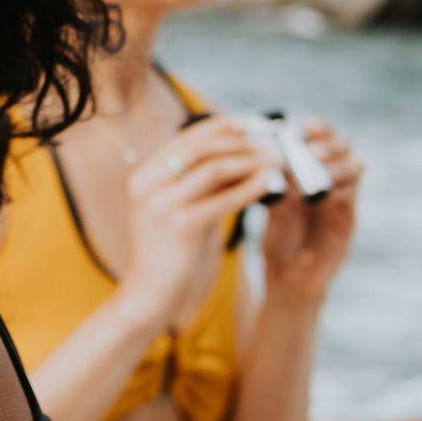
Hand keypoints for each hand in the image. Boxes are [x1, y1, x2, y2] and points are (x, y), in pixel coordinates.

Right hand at [118, 116, 279, 331]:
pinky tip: (268, 184)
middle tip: (272, 141)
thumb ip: (200, 184)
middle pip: (201, 147)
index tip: (252, 124)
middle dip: (240, 141)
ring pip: (213, 168)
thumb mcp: (180, 209)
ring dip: (250, 161)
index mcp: (144, 175)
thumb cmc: (170, 254)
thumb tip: (240, 155)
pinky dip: (248, 188)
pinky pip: (222, 200)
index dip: (222, 127)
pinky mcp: (179, 226)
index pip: (187, 139)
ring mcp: (161, 204)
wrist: (150, 297)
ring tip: (277, 160)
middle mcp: (148, 183)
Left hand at [260, 118, 361, 305]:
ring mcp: (343, 197)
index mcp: (312, 168)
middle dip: (330, 141)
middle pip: (344, 145)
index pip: (322, 137)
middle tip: (312, 147)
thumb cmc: (279, 235)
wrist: (288, 275)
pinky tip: (324, 191)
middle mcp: (332, 177)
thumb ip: (278, 180)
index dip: (318, 127)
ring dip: (336, 163)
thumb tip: (272, 151)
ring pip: (354, 166)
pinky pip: (351, 195)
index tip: (304, 125)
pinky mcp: (348, 218)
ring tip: (317, 163)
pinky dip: (340, 188)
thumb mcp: (275, 203)